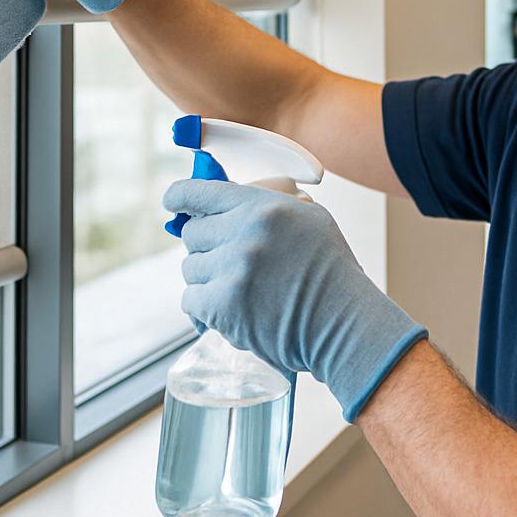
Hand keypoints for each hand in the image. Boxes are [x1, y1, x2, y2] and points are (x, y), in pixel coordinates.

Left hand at [163, 179, 428, 421]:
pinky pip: (191, 300)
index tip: (171, 202)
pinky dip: (204, 308)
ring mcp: (233, 269)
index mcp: (263, 207)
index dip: (181, 197)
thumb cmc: (332, 273)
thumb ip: (267, 206)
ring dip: (207, 280)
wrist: (345, 324)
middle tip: (230, 263)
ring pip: (190, 268)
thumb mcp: (309, 219)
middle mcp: (244, 233)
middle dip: (207, 248)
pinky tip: (227, 311)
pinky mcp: (224, 305)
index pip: (202, 192)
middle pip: (193, 234)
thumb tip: (225, 206)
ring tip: (240, 290)